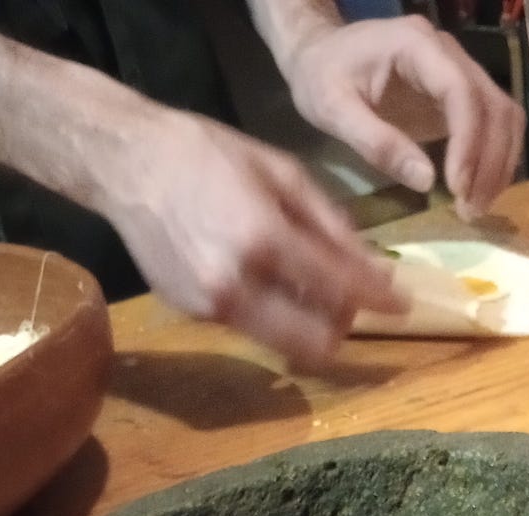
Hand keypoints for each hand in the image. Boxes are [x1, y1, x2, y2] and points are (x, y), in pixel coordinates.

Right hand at [100, 111, 405, 369]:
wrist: (125, 164)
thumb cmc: (207, 155)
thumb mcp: (280, 172)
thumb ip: (332, 224)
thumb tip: (375, 268)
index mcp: (264, 239)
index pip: (341, 289)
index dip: (380, 301)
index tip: (403, 305)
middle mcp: (238, 285)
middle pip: (318, 341)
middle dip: (345, 325)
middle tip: (354, 301)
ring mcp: (213, 308)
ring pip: (288, 347)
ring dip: (313, 329)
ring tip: (315, 294)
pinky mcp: (196, 317)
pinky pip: (255, 330)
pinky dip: (275, 316)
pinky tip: (268, 282)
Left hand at [282, 15, 524, 220]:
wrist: (320, 53)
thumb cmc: (321, 76)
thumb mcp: (334, 110)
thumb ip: (377, 143)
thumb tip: (427, 182)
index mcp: (416, 45)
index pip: (461, 92)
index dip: (469, 143)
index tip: (458, 189)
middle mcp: (448, 52)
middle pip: (494, 106)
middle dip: (489, 163)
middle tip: (469, 210)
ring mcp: (460, 71)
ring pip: (504, 117)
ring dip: (499, 166)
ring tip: (475, 206)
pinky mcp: (461, 94)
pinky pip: (495, 126)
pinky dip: (494, 161)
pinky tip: (476, 190)